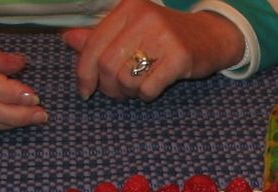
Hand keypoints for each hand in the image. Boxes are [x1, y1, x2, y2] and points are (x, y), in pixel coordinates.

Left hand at [63, 0, 244, 101]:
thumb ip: (100, 36)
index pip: (93, 44)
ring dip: (128, 94)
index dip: (84, 73)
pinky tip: (152, 91)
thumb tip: (68, 39)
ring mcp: (163, 36)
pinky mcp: (179, 57)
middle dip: (108, 88)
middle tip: (117, 94)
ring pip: (127, 79)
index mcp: (127, 8)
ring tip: (136, 90)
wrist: (210, 37)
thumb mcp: (132, 31)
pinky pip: (148, 88)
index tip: (85, 91)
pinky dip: (146, 96)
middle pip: (108, 65)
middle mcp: (143, 17)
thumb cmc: (165, 37)